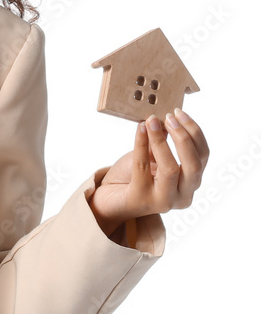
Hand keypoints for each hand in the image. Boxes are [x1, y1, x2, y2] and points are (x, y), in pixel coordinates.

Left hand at [88, 109, 209, 241]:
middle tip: (169, 116)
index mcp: (190, 184)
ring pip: (170, 168)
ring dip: (161, 140)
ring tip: (151, 120)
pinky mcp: (141, 199)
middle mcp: (182, 196)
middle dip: (183, 137)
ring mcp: (163, 200)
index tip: (179, 113)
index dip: (194, 133)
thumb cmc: (134, 176)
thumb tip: (168, 117)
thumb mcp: (153, 157)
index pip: (202, 157)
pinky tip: (140, 128)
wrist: (111, 199)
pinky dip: (141, 144)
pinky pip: (142, 167)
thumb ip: (163, 141)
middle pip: (194, 165)